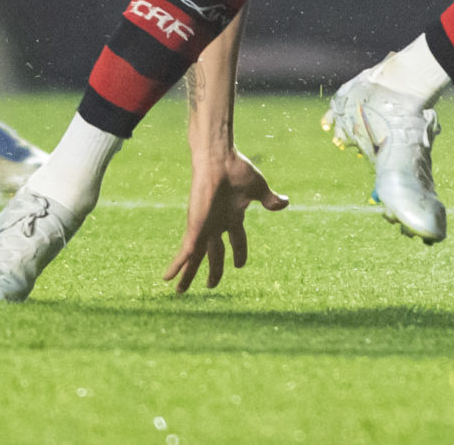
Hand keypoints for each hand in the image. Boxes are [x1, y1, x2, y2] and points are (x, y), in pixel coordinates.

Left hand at [165, 148, 286, 292]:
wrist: (218, 160)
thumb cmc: (237, 169)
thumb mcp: (258, 188)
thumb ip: (270, 199)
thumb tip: (285, 203)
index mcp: (233, 216)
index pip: (236, 240)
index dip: (239, 253)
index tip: (239, 265)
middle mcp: (216, 224)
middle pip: (214, 254)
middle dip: (213, 270)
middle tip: (210, 285)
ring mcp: (204, 228)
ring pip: (196, 258)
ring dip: (188, 275)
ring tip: (180, 292)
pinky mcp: (195, 229)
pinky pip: (184, 253)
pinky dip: (177, 266)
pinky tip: (167, 278)